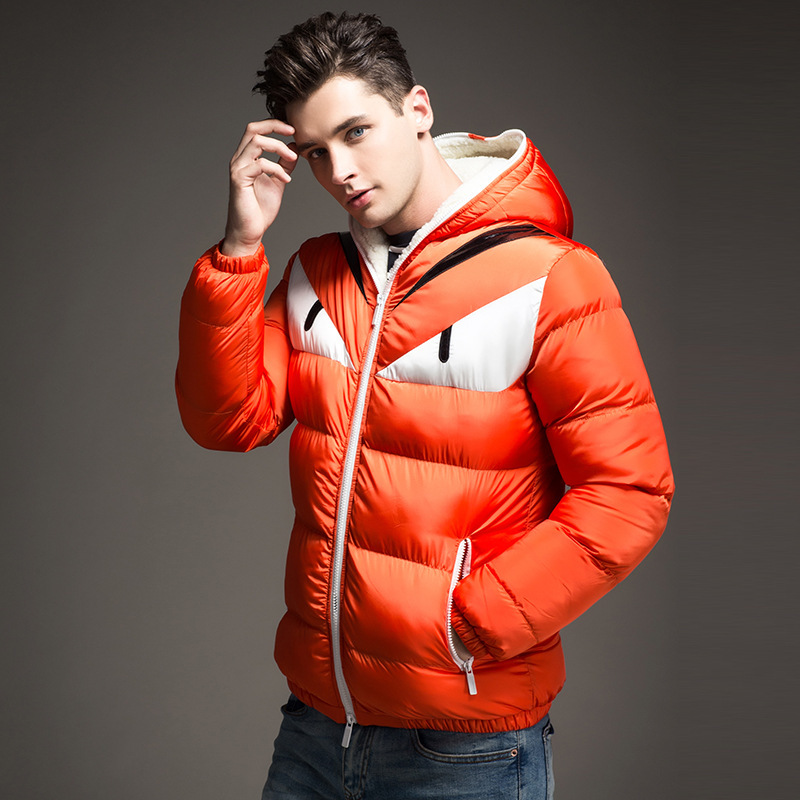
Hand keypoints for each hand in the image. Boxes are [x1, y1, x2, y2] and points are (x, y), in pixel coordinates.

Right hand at [220, 119, 297, 256]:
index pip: (256, 130)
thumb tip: (294, 147)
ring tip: (293, 159)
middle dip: (274, 126)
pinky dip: (277, 168)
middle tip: (294, 132)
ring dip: (278, 147)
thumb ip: (284, 164)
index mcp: (247, 158)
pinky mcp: (239, 180)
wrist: (249, 231)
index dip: (273, 125)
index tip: (292, 129)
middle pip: (252, 129)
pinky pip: (259, 164)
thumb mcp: (278, 182)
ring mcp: (237, 169)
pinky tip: (287, 179)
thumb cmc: (260, 209)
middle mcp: (239, 160)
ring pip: (256, 143)